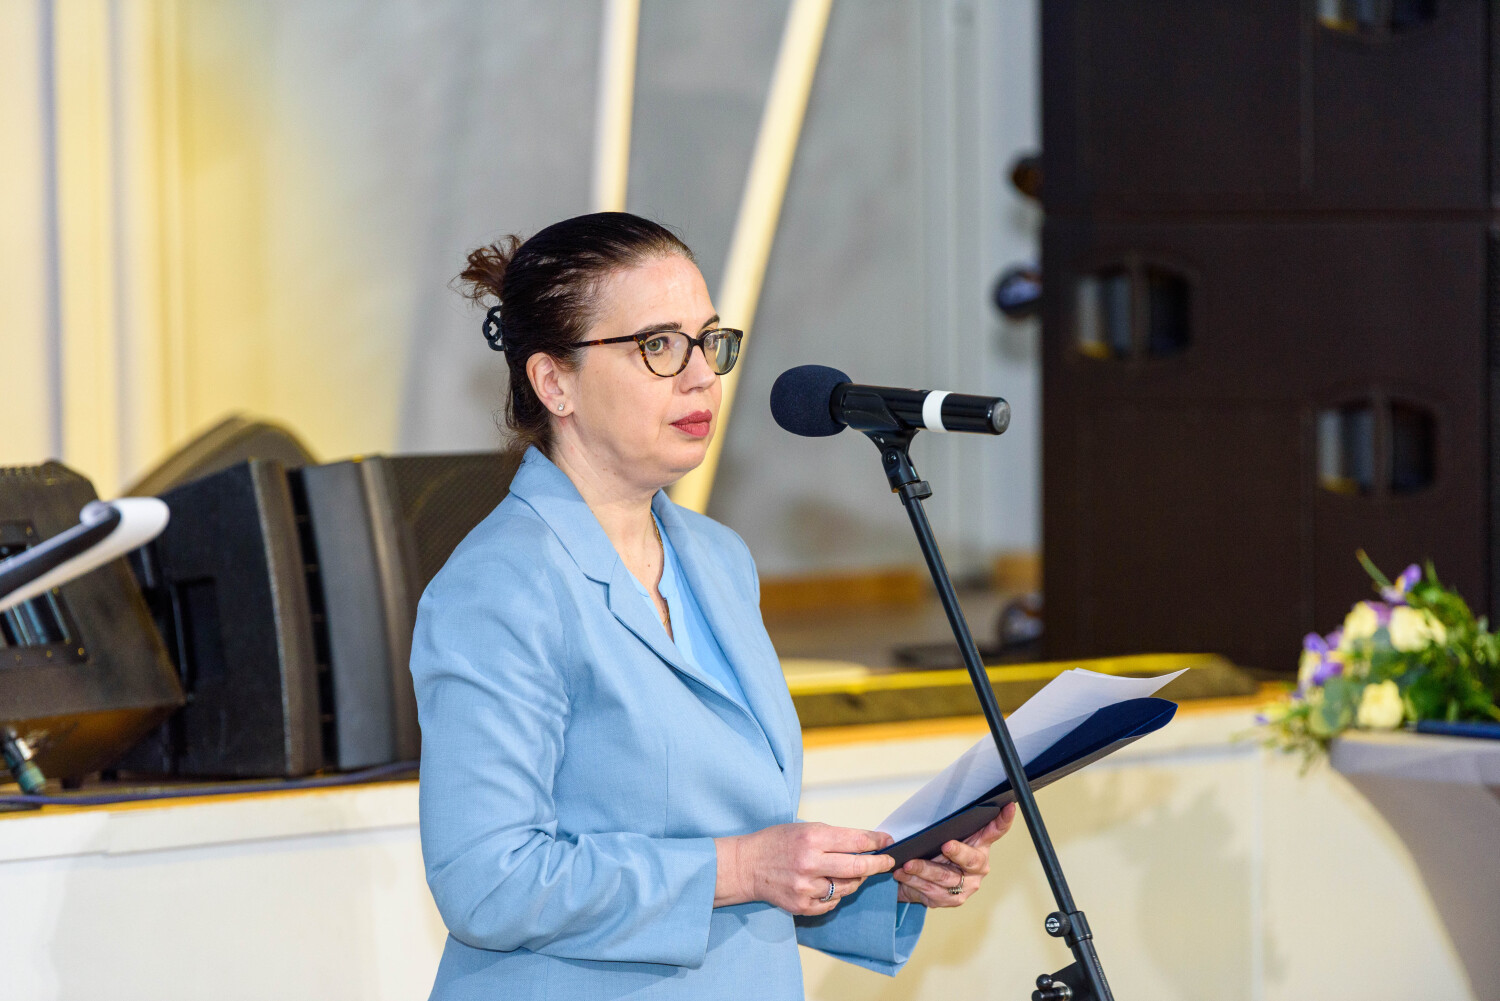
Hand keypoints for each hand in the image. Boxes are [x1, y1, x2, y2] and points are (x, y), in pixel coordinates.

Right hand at [715, 822, 895, 915]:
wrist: (746, 866)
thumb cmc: (775, 843)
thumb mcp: (804, 829)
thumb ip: (833, 837)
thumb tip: (865, 842)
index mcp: (812, 838)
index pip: (855, 840)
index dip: (876, 841)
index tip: (887, 841)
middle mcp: (810, 863)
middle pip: (857, 866)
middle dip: (878, 864)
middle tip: (887, 861)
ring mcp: (806, 887)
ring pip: (847, 887)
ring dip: (856, 879)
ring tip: (854, 871)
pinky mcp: (802, 905)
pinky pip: (832, 902)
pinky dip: (837, 894)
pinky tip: (830, 884)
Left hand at [893, 801, 1016, 907]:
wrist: (919, 880)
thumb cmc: (933, 851)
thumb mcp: (937, 835)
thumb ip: (939, 826)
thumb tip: (920, 817)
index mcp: (980, 844)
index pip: (996, 831)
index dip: (1003, 820)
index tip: (1008, 806)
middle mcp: (978, 866)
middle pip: (971, 859)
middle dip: (958, 852)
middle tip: (945, 845)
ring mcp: (967, 885)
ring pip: (944, 877)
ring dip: (923, 870)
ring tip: (906, 864)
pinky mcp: (952, 899)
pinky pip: (931, 891)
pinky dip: (914, 882)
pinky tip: (902, 875)